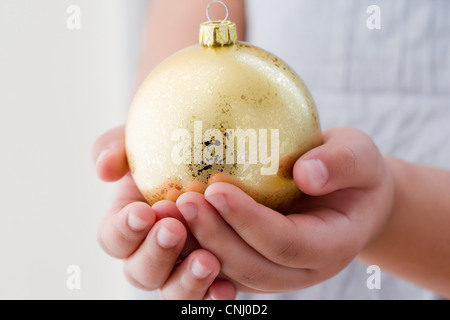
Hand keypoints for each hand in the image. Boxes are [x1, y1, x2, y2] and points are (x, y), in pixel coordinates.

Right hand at [92, 126, 235, 298]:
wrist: (221, 161)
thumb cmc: (176, 151)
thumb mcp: (146, 140)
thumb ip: (117, 147)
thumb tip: (104, 168)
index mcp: (129, 224)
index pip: (113, 237)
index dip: (123, 230)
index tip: (143, 212)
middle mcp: (150, 252)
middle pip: (140, 271)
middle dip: (155, 253)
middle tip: (175, 229)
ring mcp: (179, 269)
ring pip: (172, 291)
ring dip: (186, 280)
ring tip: (207, 261)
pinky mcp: (209, 278)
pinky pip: (206, 297)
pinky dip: (213, 295)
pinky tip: (226, 287)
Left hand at [176, 127, 393, 292]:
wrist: (349, 198)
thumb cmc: (354, 173)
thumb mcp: (360, 156)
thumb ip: (340, 163)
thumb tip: (305, 172)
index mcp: (331, 246)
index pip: (286, 243)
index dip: (250, 221)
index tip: (216, 188)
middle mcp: (302, 270)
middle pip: (253, 268)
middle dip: (214, 238)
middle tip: (182, 202)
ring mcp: (278, 272)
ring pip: (232, 274)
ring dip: (197, 248)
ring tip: (168, 212)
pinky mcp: (257, 263)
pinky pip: (223, 265)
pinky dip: (195, 248)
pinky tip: (172, 221)